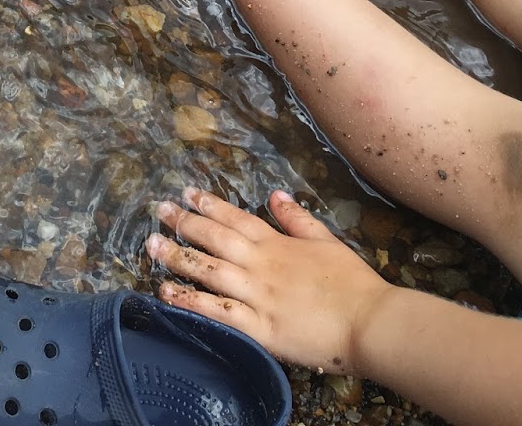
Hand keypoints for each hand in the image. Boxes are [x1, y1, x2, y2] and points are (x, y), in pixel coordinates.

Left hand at [146, 187, 392, 373]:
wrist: (371, 324)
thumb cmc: (354, 284)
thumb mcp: (327, 241)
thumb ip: (297, 219)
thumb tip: (274, 195)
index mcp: (278, 245)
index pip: (236, 219)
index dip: (209, 205)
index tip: (186, 193)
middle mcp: (261, 266)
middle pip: (215, 239)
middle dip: (184, 222)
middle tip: (158, 210)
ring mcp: (257, 296)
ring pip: (208, 271)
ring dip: (177, 256)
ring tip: (150, 244)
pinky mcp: (258, 328)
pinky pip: (217, 312)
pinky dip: (189, 301)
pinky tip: (166, 292)